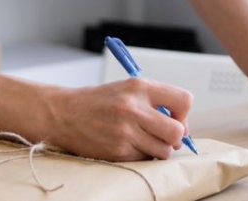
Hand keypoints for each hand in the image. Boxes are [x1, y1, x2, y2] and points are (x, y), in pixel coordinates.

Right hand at [40, 79, 193, 160]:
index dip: (183, 113)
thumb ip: (156, 101)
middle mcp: (134, 108)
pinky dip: (142, 156)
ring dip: (159, 149)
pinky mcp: (118, 151)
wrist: (64, 114)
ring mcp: (126, 131)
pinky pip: (145, 159)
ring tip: (145, 140)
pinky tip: (129, 145)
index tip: (175, 117)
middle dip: (176, 137)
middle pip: (177, 131)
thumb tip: (183, 126)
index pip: (184, 100)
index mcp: (140, 87)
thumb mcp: (128, 89)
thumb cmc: (100, 101)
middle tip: (165, 135)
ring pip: (164, 151)